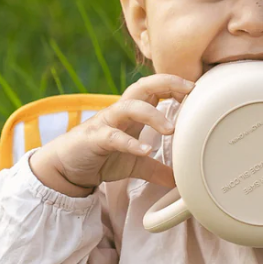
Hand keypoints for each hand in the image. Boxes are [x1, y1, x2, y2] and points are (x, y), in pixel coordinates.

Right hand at [29, 74, 192, 195]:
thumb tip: (178, 180)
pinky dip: (131, 143)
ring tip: (171, 129)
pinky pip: (114, 137)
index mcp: (131, 113)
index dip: (173, 84)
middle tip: (189, 91)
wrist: (67, 168)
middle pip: (143, 86)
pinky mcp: (94, 140)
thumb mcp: (134, 163)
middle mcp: (120, 113)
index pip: (154, 89)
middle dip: (166, 83)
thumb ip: (155, 168)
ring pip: (129, 107)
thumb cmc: (101, 157)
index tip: (195, 90)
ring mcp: (106, 124)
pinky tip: (146, 150)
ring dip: (152, 114)